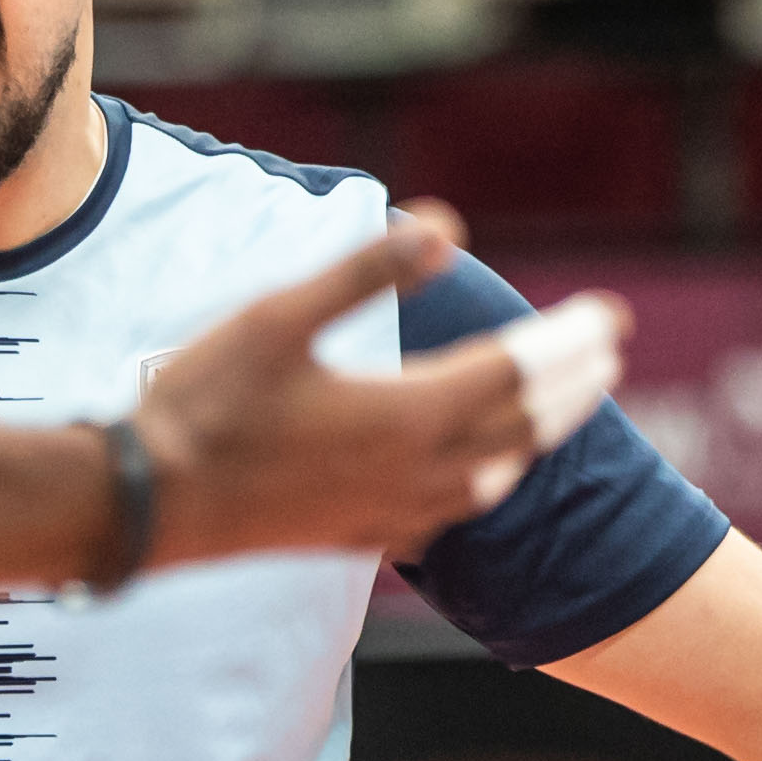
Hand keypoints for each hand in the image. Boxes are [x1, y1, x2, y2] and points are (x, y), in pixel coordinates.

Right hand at [132, 205, 626, 567]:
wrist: (148, 504)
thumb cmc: (206, 400)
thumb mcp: (280, 316)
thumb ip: (366, 272)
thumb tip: (444, 224)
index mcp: (405, 413)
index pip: (514, 370)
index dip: (569, 340)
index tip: (613, 315)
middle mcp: (413, 470)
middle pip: (519, 424)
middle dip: (573, 386)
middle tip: (612, 355)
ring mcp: (387, 510)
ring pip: (492, 474)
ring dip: (537, 436)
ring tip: (564, 411)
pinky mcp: (356, 536)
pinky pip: (447, 515)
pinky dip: (483, 487)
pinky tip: (480, 483)